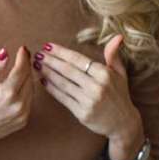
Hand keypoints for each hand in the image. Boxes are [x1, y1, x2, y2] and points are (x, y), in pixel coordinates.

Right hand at [0, 46, 33, 150]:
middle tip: (22, 55)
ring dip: (27, 78)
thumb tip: (5, 52)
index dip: (23, 57)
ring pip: (31, 90)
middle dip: (26, 66)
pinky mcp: (22, 122)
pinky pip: (29, 102)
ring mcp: (22, 115)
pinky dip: (26, 91)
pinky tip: (18, 86)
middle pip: (29, 79)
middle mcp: (18, 105)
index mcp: (7, 93)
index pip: (22, 69)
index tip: (23, 48)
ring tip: (21, 68)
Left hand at [35, 36, 142, 154]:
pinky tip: (42, 80)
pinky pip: (62, 97)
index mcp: (105, 74)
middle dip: (50, 60)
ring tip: (36, 65)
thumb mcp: (120, 74)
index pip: (78, 59)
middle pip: (67, 70)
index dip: (61, 52)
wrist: (123, 123)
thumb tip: (117, 36)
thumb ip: (113, 55)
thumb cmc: (119, 94)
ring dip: (47, 72)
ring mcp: (89, 100)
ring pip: (62, 83)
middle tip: (37, 54)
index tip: (48, 46)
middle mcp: (97, 86)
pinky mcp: (82, 113)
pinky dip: (51, 88)